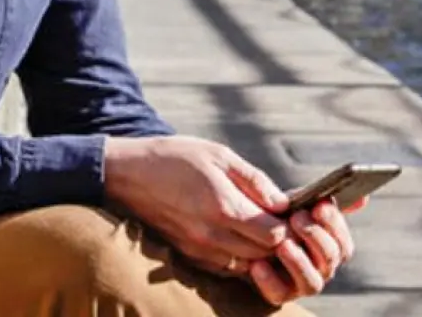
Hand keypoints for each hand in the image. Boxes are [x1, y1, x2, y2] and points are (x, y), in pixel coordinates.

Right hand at [103, 136, 289, 273]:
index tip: (292, 212)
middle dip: (279, 240)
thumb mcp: (219, 154)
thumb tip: (284, 202)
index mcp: (223, 206)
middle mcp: (212, 235)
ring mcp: (199, 249)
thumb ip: (254, 180)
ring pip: (247, 264)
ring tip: (262, 226)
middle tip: (283, 220)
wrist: (128, 174)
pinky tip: (240, 236)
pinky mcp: (189, 255)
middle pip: (264, 253)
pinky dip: (240, 256)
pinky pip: (226, 266)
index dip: (290, 226)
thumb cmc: (175, 157)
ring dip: (260, 250)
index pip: (274, 235)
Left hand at [246, 197, 361, 305]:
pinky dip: (269, 280)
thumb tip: (363, 197)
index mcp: (332, 248)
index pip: (343, 243)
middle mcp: (323, 268)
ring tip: (282, 244)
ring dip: (298, 262)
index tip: (319, 206)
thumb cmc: (282, 219)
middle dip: (314, 236)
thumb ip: (325, 201)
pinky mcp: (281, 294)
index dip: (334, 225)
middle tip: (296, 218)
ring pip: (312, 282)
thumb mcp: (301, 204)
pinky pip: (279, 293)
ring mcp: (303, 283)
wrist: (251, 236)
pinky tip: (258, 264)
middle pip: (330, 259)